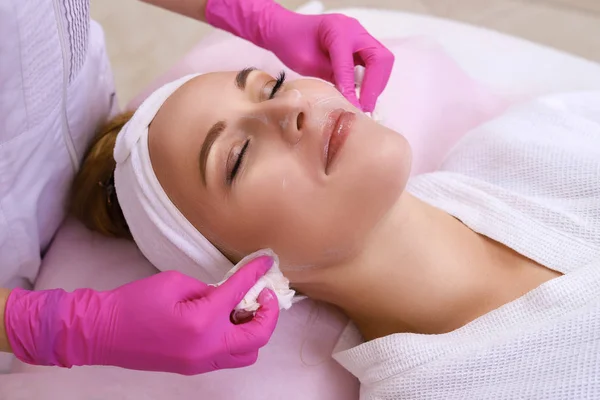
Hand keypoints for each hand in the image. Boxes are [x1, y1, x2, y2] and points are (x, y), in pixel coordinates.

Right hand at [5, 255, 278, 374]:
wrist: (102, 332)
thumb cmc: (133, 303)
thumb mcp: (175, 282)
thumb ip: (208, 288)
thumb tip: (229, 291)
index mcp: (202, 322)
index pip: (240, 294)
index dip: (256, 274)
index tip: (267, 261)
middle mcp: (207, 348)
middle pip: (258, 337)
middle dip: (269, 313)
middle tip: (264, 293)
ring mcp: (201, 363)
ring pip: (247, 353)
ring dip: (254, 330)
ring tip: (246, 308)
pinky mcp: (193, 367)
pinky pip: (228, 357)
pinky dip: (237, 340)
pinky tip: (227, 320)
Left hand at [205, 0, 393, 112]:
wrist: (284, 30)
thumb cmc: (291, 44)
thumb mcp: (307, 64)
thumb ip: (331, 77)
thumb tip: (349, 100)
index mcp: (337, 30)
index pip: (349, 64)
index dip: (351, 88)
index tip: (353, 108)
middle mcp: (354, 29)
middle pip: (380, 59)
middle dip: (375, 85)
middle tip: (365, 106)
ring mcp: (359, 35)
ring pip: (382, 61)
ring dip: (376, 83)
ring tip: (363, 102)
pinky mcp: (360, 44)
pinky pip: (375, 62)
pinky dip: (372, 79)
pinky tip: (360, 93)